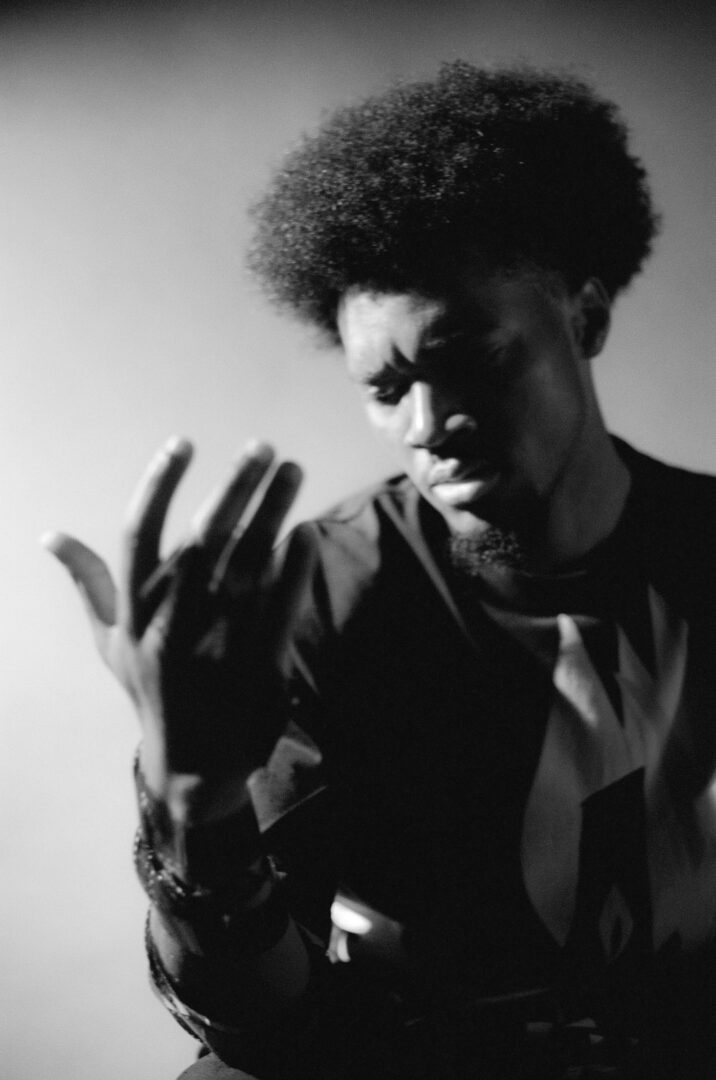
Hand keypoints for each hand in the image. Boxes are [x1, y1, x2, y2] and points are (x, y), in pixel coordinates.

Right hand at [43, 437, 314, 825]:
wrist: (193, 764)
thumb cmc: (150, 690)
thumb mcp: (111, 644)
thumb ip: (88, 585)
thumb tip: (50, 537)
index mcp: (134, 614)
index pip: (140, 536)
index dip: (159, 485)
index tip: (183, 442)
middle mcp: (172, 626)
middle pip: (204, 542)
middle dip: (234, 487)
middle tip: (262, 446)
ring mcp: (218, 646)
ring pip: (249, 566)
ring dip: (273, 512)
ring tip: (291, 469)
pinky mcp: (260, 665)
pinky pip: (281, 606)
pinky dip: (294, 565)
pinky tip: (305, 531)